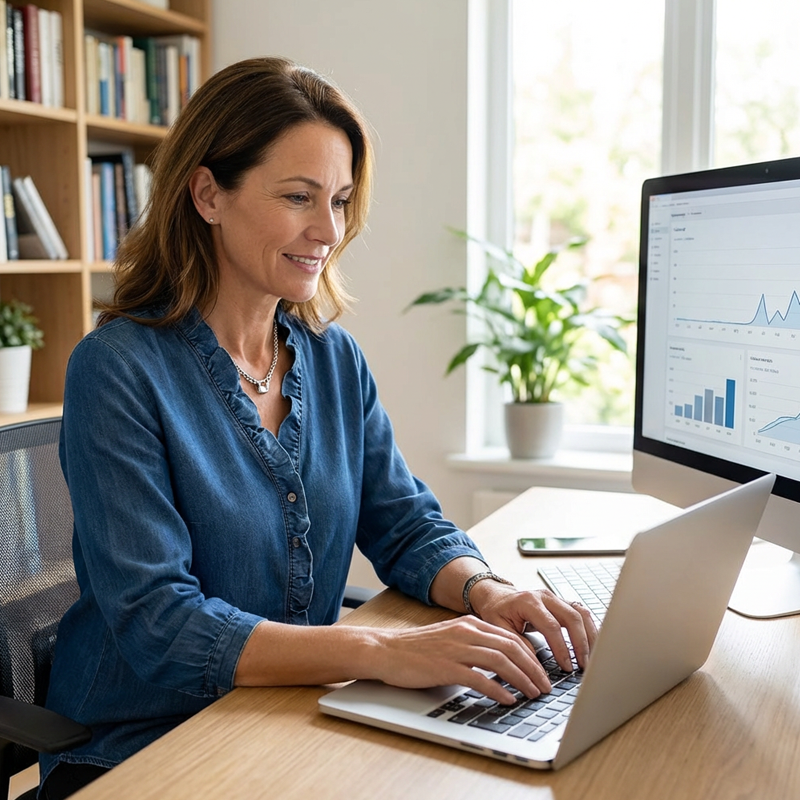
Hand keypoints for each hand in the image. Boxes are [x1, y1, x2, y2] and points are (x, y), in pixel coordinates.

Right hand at [368, 616, 559, 703]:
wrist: (386, 650)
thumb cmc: (417, 649)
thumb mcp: (450, 639)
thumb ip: (474, 645)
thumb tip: (501, 663)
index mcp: (470, 624)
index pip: (511, 637)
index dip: (531, 655)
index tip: (542, 672)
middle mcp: (466, 632)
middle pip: (512, 647)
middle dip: (533, 668)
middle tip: (545, 686)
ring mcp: (456, 648)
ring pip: (501, 661)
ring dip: (522, 679)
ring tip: (533, 694)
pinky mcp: (446, 666)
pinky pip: (480, 678)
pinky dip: (498, 690)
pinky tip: (507, 700)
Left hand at [468, 581, 597, 671]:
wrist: (496, 596)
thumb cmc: (496, 612)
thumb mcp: (499, 629)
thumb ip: (518, 645)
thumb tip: (536, 666)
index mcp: (528, 601)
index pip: (551, 626)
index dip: (561, 648)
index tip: (567, 667)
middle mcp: (545, 596)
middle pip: (572, 617)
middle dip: (581, 643)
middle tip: (584, 666)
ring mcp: (555, 598)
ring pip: (581, 613)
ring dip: (590, 636)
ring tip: (593, 658)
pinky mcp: (561, 603)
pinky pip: (581, 613)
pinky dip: (590, 629)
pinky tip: (593, 645)